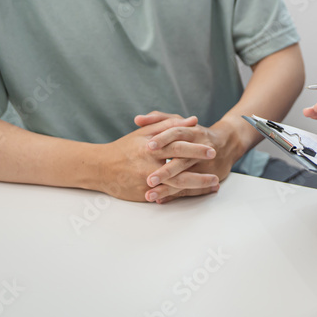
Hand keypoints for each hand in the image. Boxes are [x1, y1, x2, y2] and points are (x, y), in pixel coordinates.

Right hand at [97, 114, 217, 202]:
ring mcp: (146, 182)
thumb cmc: (126, 147)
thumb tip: (193, 120)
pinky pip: (166, 196)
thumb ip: (169, 124)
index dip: (195, 149)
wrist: (100, 168)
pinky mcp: (143, 195)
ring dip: (196, 186)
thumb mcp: (146, 132)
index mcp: (151, 148)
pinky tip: (197, 194)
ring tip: (213, 185)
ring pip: (175, 186)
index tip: (211, 150)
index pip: (177, 147)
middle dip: (199, 173)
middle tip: (217, 173)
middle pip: (178, 170)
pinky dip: (183, 195)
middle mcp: (148, 166)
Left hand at [134, 112, 245, 202]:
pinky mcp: (207, 177)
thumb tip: (137, 120)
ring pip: (186, 178)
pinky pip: (191, 189)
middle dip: (166, 171)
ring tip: (150, 195)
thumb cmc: (195, 133)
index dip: (163, 139)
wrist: (227, 143)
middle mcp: (200, 148)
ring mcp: (204, 165)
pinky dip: (176, 195)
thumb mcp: (181, 122)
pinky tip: (161, 200)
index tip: (148, 146)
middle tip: (149, 179)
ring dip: (167, 188)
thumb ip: (159, 119)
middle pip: (182, 160)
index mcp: (192, 132)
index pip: (177, 133)